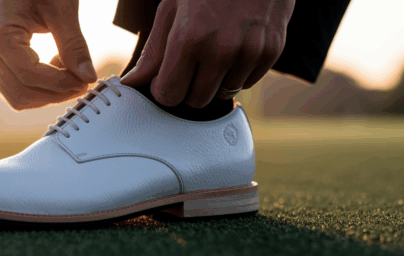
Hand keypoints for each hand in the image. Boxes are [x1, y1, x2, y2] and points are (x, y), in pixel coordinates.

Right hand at [0, 0, 96, 109]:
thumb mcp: (61, 8)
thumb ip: (74, 45)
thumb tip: (88, 77)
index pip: (29, 76)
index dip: (61, 84)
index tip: (86, 81)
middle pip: (20, 93)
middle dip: (55, 93)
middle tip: (83, 81)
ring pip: (16, 96)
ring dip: (48, 93)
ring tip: (70, 72)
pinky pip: (14, 86)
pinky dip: (38, 86)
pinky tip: (56, 68)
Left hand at [121, 0, 294, 106]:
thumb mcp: (172, 9)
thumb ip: (153, 51)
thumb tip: (133, 82)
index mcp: (189, 37)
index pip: (169, 95)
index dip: (164, 89)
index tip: (166, 78)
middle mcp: (221, 49)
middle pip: (196, 101)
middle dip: (188, 88)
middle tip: (190, 62)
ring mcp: (249, 53)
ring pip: (223, 95)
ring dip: (214, 81)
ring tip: (214, 49)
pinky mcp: (271, 53)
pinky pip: (246, 84)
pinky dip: (237, 73)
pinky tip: (234, 46)